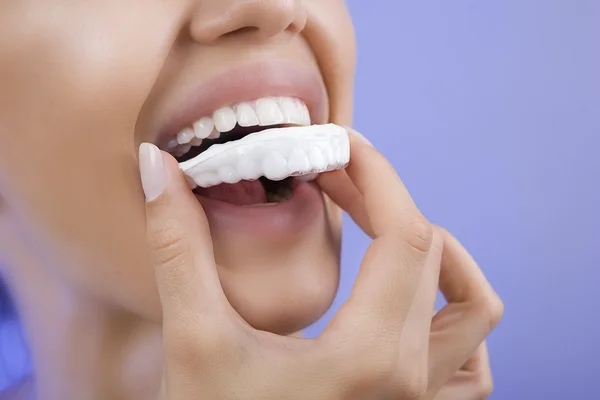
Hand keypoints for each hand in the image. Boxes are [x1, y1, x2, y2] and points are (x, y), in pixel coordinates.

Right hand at [138, 130, 502, 398]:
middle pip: (434, 256)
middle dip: (386, 201)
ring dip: (441, 257)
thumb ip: (177, 249)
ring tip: (389, 231)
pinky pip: (469, 367)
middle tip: (335, 179)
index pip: (407, 236)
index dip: (378, 176)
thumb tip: (153, 166)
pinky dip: (452, 317)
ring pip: (474, 313)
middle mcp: (411, 384)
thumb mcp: (192, 342)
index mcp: (367, 359)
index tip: (341, 145)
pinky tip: (408, 301)